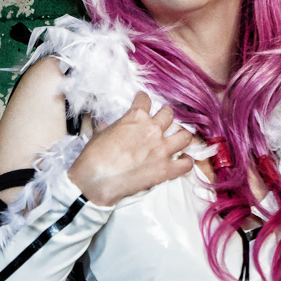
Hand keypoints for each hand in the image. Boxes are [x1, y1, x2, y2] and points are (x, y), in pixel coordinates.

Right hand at [70, 91, 195, 207]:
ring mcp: (162, 150)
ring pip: (185, 136)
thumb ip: (107, 127)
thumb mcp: (98, 134)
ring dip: (182, 136)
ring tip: (178, 140)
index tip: (143, 102)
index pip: (145, 100)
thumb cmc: (94, 155)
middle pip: (169, 114)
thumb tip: (105, 125)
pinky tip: (183, 160)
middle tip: (162, 122)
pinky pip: (186, 164)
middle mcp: (153, 129)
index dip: (144, 100)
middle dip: (166, 116)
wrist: (96, 179)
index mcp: (136, 117)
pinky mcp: (166, 170)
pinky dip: (186, 162)